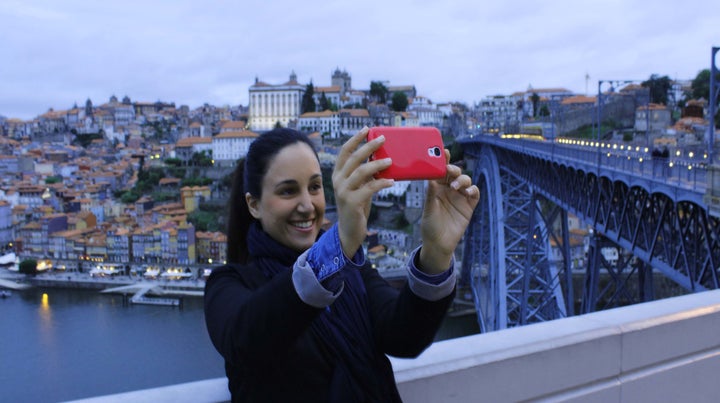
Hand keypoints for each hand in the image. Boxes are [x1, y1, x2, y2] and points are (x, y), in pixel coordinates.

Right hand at [333, 127, 394, 256]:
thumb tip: (380, 157)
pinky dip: (381, 183)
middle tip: (383, 139)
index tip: (367, 129)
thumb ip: (365, 174)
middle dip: (369, 146)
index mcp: (338, 174)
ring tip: (390, 161)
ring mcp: (343, 192)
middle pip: (353, 158)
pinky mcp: (351, 202)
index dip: (355, 139)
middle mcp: (338, 181)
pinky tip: (391, 181)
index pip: (344, 151)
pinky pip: (368, 188)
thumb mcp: (360, 186)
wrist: (349, 229)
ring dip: (377, 164)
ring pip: (361, 172)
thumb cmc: (357, 205)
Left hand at [419, 150, 479, 273]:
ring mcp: (460, 196)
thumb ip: (431, 195)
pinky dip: (473, 190)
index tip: (444, 152)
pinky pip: (474, 193)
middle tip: (448, 169)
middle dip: (453, 168)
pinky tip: (469, 192)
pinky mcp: (469, 205)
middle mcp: (449, 189)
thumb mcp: (428, 210)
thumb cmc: (430, 226)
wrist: (439, 244)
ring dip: (462, 179)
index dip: (442, 161)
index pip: (440, 171)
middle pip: (453, 173)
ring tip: (455, 186)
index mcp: (436, 187)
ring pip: (465, 180)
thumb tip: (431, 179)